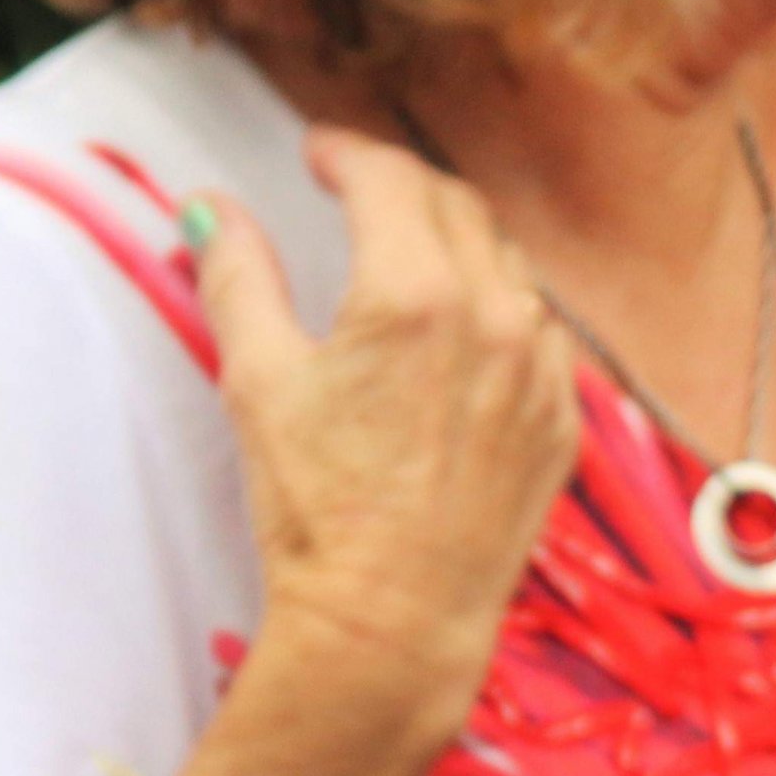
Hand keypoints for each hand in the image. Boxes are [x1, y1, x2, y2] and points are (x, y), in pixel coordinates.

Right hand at [186, 127, 578, 747]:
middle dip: (402, 187)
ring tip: (410, 257)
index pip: (388, 177)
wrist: (394, 622)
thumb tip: (213, 210)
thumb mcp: (259, 380)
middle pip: (456, 207)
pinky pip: (542, 334)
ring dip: (458, 245)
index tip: (317, 155)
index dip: (345, 152)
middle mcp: (496, 320)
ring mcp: (542, 373)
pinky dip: (503, 311)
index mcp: (417, 294)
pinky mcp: (562, 423)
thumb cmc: (320, 513)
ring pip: (509, 265)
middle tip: (358, 193)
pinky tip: (466, 330)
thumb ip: (238, 276)